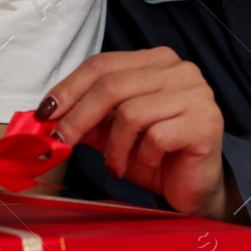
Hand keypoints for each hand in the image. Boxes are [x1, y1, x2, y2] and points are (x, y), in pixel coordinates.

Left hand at [42, 48, 231, 218]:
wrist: (194, 189)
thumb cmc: (155, 156)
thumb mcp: (112, 133)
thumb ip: (87, 118)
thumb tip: (47, 115)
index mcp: (157, 61)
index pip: (103, 64)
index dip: (69, 87)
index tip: (45, 112)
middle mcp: (180, 70)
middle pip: (112, 85)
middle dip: (78, 117)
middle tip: (62, 142)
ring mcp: (197, 94)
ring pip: (131, 113)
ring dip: (114, 147)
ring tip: (115, 165)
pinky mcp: (205, 122)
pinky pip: (156, 136)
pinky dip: (142, 156)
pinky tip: (148, 165)